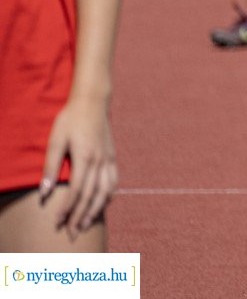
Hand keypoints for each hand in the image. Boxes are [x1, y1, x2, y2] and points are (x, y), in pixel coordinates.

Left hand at [40, 95, 117, 240]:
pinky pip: (113, 182)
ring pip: (106, 192)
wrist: (93, 102)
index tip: (57, 223)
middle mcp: (100, 161)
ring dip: (95, 210)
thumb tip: (43, 193)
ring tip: (85, 225)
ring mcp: (109, 159)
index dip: (66, 209)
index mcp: (85, 157)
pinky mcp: (112, 157)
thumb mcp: (55, 140)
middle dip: (80, 216)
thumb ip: (50, 166)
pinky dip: (107, 197)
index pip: (76, 191)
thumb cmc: (70, 119)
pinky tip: (100, 205)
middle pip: (91, 195)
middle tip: (71, 234)